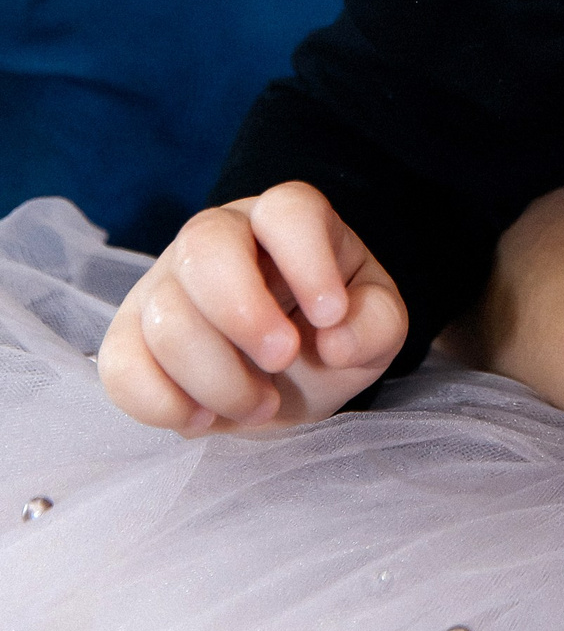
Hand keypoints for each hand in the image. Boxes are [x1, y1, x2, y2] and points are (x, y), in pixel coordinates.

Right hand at [98, 181, 406, 431]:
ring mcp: (164, 284)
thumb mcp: (375, 330)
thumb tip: (337, 339)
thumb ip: (375, 326)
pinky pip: (120, 365)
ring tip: (260, 406)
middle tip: (284, 360)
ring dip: (218, 378)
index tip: (331, 317)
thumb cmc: (330, 337)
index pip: (286, 210)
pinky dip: (163, 404)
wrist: (282, 381)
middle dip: (244, 314)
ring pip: (166, 316)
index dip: (308, 261)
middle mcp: (218, 237)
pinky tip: (203, 420)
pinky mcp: (128, 337)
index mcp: (285, 221)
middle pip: (204, 244)